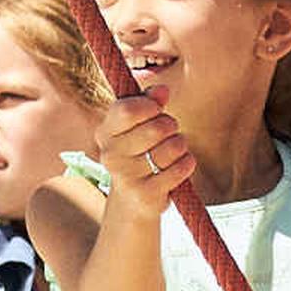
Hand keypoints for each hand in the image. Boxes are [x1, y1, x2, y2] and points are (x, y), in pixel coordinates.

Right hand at [95, 94, 195, 219]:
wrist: (132, 200)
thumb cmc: (139, 152)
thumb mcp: (138, 124)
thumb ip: (149, 101)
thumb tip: (162, 90)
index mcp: (104, 133)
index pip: (127, 110)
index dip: (150, 106)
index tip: (157, 109)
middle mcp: (110, 155)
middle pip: (156, 128)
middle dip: (171, 125)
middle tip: (170, 131)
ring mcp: (126, 177)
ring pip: (172, 147)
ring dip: (181, 145)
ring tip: (174, 149)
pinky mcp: (145, 194)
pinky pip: (180, 168)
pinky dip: (186, 163)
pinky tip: (180, 164)